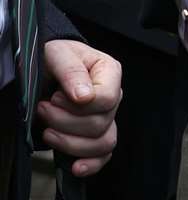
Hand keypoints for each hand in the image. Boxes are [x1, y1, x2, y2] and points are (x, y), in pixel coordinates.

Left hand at [40, 40, 121, 175]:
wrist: (47, 66)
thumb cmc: (55, 56)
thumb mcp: (58, 53)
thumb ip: (72, 71)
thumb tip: (85, 97)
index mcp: (109, 72)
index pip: (107, 99)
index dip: (79, 106)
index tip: (56, 96)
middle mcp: (112, 96)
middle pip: (100, 124)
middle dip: (65, 121)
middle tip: (44, 108)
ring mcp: (105, 117)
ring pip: (102, 142)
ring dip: (69, 142)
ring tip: (48, 129)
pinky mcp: (95, 135)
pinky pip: (103, 155)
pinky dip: (90, 164)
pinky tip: (76, 166)